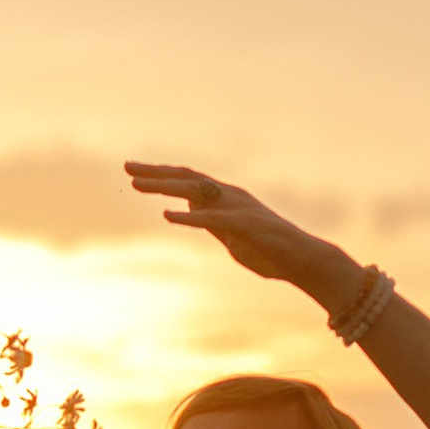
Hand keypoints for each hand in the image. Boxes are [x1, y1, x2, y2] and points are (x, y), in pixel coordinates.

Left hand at [124, 161, 359, 307]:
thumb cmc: (268, 251)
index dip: (160, 174)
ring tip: (139, 186)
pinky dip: (190, 218)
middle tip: (127, 167)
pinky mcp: (246, 226)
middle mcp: (230, 195)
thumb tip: (187, 207)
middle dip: (155, 173)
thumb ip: (209, 221)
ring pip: (196, 192)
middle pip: (187, 178)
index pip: (188, 180)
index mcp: (225, 198)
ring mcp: (238, 208)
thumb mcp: (229, 235)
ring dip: (165, 188)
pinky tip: (168, 217)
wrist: (302, 261)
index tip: (134, 172)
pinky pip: (213, 220)